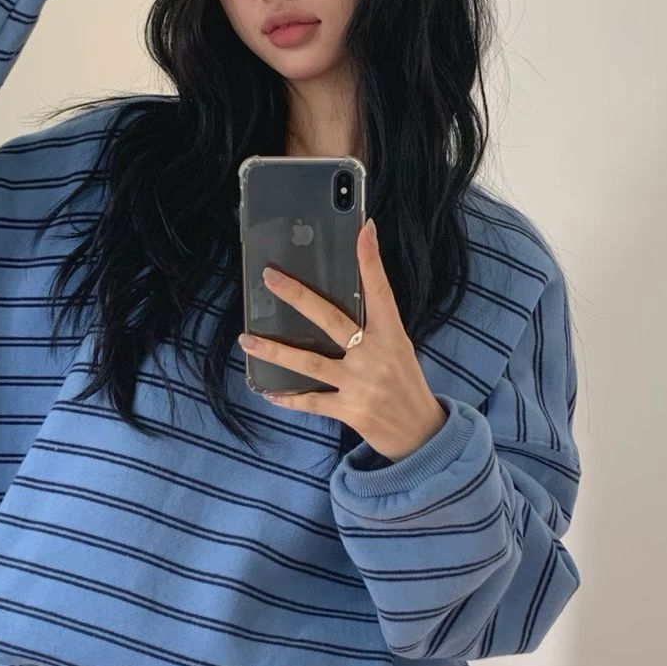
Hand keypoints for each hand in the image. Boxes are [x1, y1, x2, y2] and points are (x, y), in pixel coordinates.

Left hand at [238, 219, 448, 461]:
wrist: (421, 434)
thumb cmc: (405, 385)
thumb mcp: (398, 349)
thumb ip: (373, 328)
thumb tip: (338, 303)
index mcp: (391, 336)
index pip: (380, 292)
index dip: (371, 262)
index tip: (364, 231)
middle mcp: (373, 356)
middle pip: (330, 320)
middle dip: (298, 296)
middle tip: (271, 278)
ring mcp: (359, 384)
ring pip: (308, 363)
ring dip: (274, 350)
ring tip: (246, 338)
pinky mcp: (348, 410)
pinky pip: (310, 402)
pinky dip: (288, 398)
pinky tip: (267, 391)